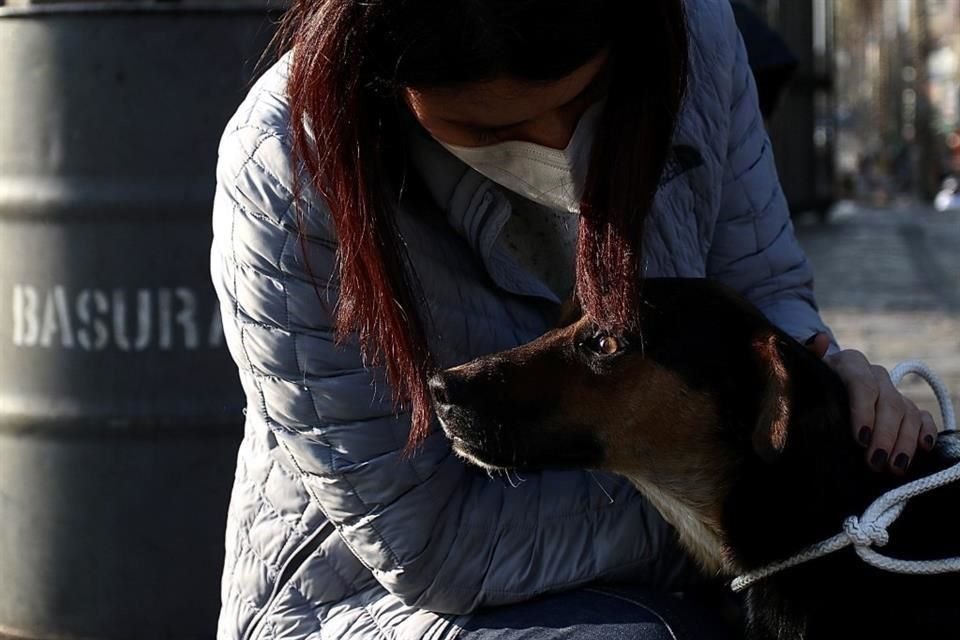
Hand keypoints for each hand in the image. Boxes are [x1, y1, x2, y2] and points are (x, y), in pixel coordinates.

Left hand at [805, 333, 938, 474]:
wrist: (817, 388)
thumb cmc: (806, 384)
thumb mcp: (799, 374)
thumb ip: (805, 359)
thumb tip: (819, 340)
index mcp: (849, 363)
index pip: (862, 384)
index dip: (864, 411)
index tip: (860, 438)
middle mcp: (875, 374)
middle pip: (889, 402)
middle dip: (884, 435)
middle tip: (875, 462)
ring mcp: (892, 390)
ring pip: (907, 412)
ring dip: (904, 441)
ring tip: (894, 467)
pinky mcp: (904, 407)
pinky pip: (922, 416)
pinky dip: (925, 431)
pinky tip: (922, 448)